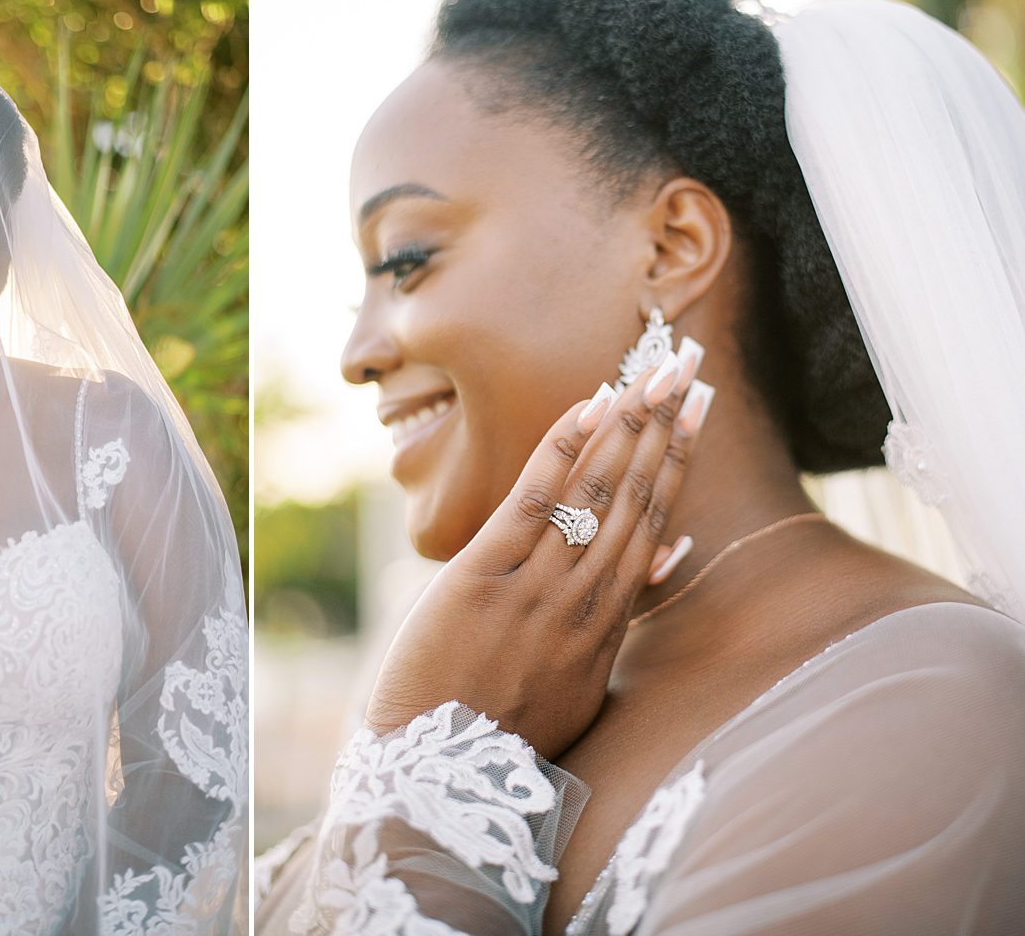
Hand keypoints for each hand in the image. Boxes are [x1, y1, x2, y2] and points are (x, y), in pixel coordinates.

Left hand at [364, 338, 713, 759]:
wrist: (443, 777)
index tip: (698, 411)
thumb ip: (622, 620)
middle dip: (664, 427)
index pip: (655, 524)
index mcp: (608, 623)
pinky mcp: (485, 578)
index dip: (678, 462)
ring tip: (652, 371)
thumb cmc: (503, 729)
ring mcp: (538, 589)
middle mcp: (585, 600)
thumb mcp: (583, 683)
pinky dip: (563, 452)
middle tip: (688, 364)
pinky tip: (587, 407)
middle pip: (636, 499)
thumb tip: (671, 558)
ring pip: (596, 495)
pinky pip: (534, 503)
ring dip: (626, 426)